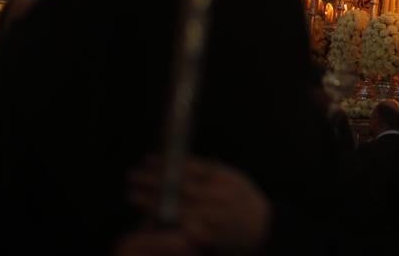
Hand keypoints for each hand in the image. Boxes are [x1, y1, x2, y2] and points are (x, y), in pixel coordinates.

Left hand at [129, 156, 272, 255]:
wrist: (265, 228)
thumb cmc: (244, 199)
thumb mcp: (233, 177)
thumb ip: (209, 171)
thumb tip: (179, 160)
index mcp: (224, 179)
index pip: (190, 168)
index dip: (167, 164)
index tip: (148, 160)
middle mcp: (219, 197)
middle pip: (180, 188)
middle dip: (154, 182)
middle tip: (133, 177)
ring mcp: (214, 219)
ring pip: (178, 209)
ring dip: (154, 203)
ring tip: (134, 196)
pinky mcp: (210, 238)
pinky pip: (183, 231)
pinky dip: (165, 225)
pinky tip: (149, 221)